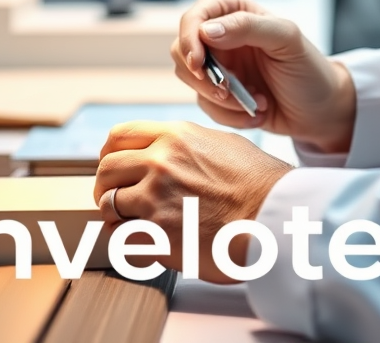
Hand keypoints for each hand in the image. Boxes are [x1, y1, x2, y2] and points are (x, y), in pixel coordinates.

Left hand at [94, 120, 291, 282]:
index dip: (111, 153)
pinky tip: (139, 244)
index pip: (120, 135)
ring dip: (115, 215)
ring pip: (107, 204)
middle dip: (106, 186)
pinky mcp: (156, 234)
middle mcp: (160, 161)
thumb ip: (189, 145)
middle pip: (106, 169)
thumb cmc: (259, 184)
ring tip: (128, 223)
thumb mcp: (223, 144)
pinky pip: (120, 238)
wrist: (273, 216)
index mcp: (176, 136)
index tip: (115, 166)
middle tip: (115, 198)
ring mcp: (154, 198)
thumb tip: (173, 152)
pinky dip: (125, 243)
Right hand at [171, 0, 355, 152]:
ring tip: (256, 102)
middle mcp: (222, 36)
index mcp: (237, 11)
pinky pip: (205, 106)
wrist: (322, 111)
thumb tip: (206, 31)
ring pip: (189, 79)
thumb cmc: (309, 69)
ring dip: (220, 98)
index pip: (196, 14)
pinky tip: (258, 113)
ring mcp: (219, 66)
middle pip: (181, 48)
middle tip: (227, 91)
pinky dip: (230, 115)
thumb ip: (248, 27)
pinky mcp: (220, 96)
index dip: (189, 36)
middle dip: (202, 75)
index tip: (198, 62)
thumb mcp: (287, 40)